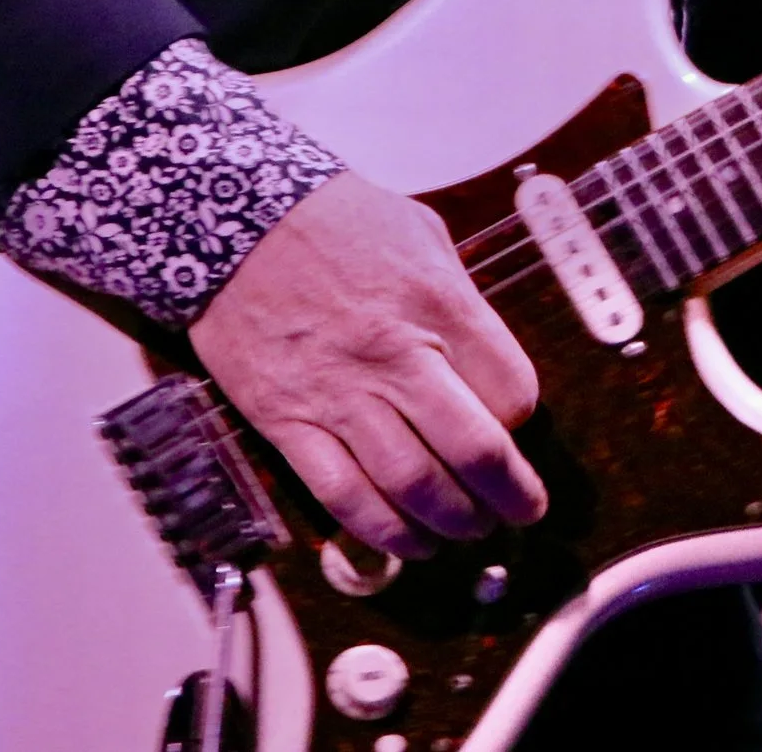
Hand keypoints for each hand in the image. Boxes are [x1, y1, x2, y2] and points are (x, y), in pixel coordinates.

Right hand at [190, 169, 547, 556]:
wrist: (237, 220)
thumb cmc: (336, 220)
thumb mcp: (423, 234)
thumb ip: (461, 299)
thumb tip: (488, 358)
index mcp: (439, 304)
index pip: (511, 389)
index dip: (523, 422)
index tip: (519, 428)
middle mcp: (396, 356)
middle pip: (473, 451)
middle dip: (508, 495)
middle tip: (522, 511)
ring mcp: (339, 395)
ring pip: (411, 487)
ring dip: (450, 522)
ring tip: (469, 530)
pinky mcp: (288, 423)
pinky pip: (342, 497)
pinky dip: (382, 532)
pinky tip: (408, 542)